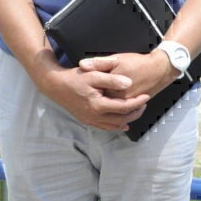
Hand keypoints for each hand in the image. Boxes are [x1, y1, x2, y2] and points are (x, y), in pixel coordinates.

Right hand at [35, 61, 150, 131]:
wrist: (55, 85)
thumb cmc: (75, 77)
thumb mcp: (94, 74)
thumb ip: (112, 80)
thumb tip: (129, 84)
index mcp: (97, 105)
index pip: (123, 108)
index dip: (137, 102)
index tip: (146, 96)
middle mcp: (94, 116)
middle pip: (121, 120)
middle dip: (135, 113)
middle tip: (144, 104)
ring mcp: (89, 120)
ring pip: (113, 126)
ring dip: (127, 120)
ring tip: (137, 111)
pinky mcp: (86, 120)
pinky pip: (105, 126)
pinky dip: (116, 125)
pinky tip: (122, 123)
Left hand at [81, 50, 175, 103]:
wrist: (160, 69)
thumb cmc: (139, 64)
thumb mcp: (116, 60)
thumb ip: (98, 63)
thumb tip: (82, 64)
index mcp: (112, 90)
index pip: (94, 93)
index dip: (89, 88)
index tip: (86, 84)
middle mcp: (119, 100)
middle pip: (102, 102)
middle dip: (96, 98)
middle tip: (93, 92)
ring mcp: (127, 104)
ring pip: (113, 109)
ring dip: (106, 106)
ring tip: (103, 99)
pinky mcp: (134, 105)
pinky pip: (123, 112)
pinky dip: (117, 110)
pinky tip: (115, 105)